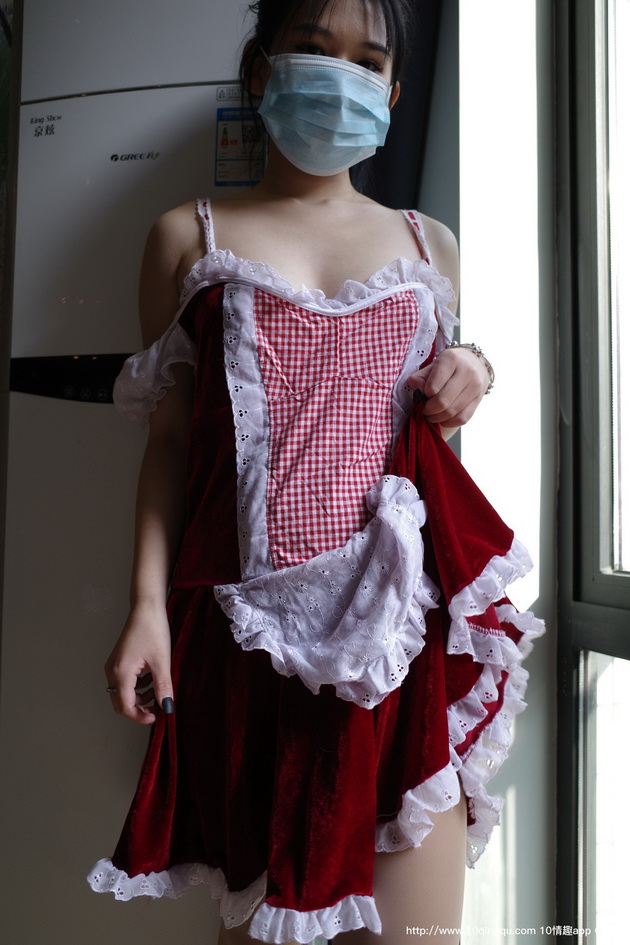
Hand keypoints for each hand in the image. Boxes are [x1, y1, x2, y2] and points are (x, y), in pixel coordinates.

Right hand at [105, 601, 172, 724]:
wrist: (146, 607)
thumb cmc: (153, 629)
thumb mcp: (161, 660)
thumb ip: (162, 686)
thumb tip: (167, 707)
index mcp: (120, 673)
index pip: (125, 706)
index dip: (140, 717)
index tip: (157, 717)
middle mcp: (112, 671)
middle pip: (120, 702)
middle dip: (138, 710)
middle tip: (157, 710)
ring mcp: (113, 666)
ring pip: (122, 693)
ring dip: (138, 698)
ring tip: (157, 693)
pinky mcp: (119, 661)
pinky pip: (124, 682)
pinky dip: (137, 687)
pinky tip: (152, 681)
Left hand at [408, 346, 490, 427]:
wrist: (475, 362)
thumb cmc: (449, 365)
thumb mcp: (433, 364)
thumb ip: (421, 376)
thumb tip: (414, 388)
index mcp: (451, 359)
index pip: (433, 386)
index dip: (424, 394)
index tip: (423, 394)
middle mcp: (467, 371)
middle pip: (443, 401)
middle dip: (429, 410)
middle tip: (424, 410)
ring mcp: (475, 386)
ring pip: (452, 412)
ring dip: (437, 418)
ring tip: (431, 415)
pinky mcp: (478, 399)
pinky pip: (463, 418)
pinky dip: (450, 423)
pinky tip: (443, 419)